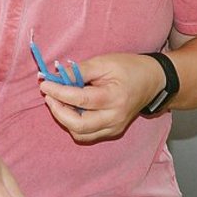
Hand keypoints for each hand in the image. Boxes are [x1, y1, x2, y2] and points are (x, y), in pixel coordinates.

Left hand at [39, 52, 165, 143]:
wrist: (152, 81)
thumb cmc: (129, 68)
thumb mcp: (104, 62)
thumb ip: (79, 71)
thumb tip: (55, 77)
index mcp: (115, 98)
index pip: (80, 99)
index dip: (59, 92)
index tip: (45, 84)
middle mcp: (115, 118)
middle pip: (78, 125)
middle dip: (58, 111)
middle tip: (49, 96)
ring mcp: (114, 127)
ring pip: (80, 133)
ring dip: (65, 119)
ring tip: (60, 101)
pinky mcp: (112, 131)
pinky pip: (87, 134)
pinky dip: (74, 123)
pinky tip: (72, 108)